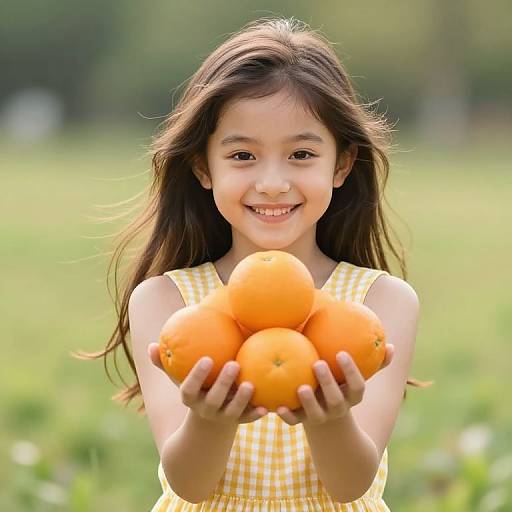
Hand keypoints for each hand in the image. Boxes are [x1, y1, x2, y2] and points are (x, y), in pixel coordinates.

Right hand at [148, 343, 267, 425]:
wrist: (208, 422)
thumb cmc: (195, 389)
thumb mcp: (179, 378)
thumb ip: (165, 363)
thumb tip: (151, 345)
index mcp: (191, 398)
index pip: (189, 389)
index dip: (197, 376)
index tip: (206, 359)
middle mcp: (206, 409)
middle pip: (214, 399)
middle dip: (223, 383)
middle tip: (234, 363)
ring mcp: (223, 417)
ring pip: (232, 412)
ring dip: (241, 400)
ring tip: (250, 384)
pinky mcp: (239, 421)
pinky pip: (248, 419)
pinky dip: (256, 414)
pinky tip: (266, 407)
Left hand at [276, 344, 394, 426]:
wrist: (327, 422)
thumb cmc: (342, 387)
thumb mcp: (357, 378)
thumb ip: (374, 363)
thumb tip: (392, 346)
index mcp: (351, 396)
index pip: (357, 386)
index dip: (351, 372)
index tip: (342, 353)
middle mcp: (337, 408)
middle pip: (336, 399)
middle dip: (328, 383)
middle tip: (317, 363)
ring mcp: (320, 417)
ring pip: (315, 413)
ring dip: (308, 402)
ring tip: (301, 387)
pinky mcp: (302, 422)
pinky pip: (294, 421)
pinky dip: (286, 416)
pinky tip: (277, 406)